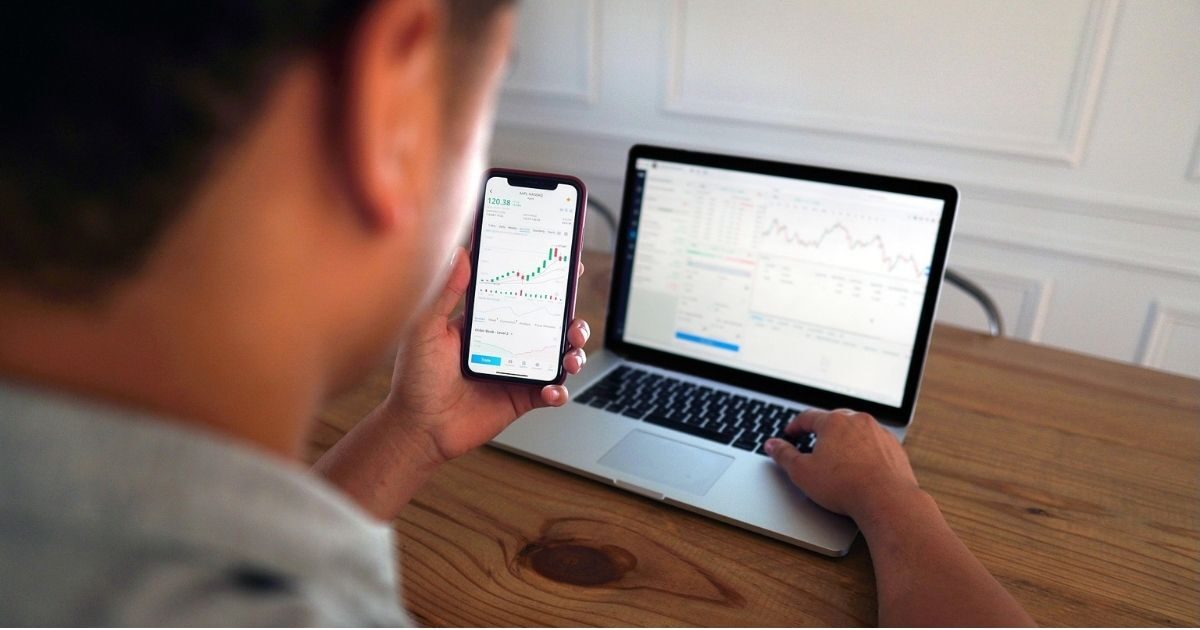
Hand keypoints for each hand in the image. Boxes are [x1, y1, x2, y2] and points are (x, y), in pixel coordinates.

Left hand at [381, 246, 589, 464]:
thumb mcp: (425, 328)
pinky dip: (559, 390)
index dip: (545, 280)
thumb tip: (460, 253)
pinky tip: (552, 389)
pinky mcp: (522, 398)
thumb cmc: (415, 378)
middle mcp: (507, 342)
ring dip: (574, 352)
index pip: (522, 293)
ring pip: (559, 355)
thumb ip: (445, 292)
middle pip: (551, 323)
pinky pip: (552, 392)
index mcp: (487, 321)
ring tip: (571, 355)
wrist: (419, 428)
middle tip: (574, 320)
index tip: (565, 266)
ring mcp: (516, 370)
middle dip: (571, 318)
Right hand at [764, 409, 921, 523]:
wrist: (886, 500)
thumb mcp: (802, 472)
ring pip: (857, 430)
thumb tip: (772, 445)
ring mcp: (879, 433)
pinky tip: (860, 467)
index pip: (808, 417)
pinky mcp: (894, 447)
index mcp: (833, 422)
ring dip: (845, 439)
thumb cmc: (844, 486)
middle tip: (813, 443)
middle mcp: (858, 421)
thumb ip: (784, 455)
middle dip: (822, 430)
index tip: (791, 433)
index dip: (795, 426)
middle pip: (834, 420)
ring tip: (838, 457)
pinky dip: (865, 451)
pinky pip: (875, 443)